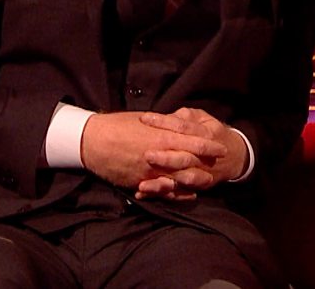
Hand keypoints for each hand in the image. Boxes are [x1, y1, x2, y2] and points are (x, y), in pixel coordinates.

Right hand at [80, 112, 225, 189]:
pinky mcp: (139, 183)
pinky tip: (188, 194)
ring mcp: (150, 172)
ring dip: (195, 181)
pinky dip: (178, 194)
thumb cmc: (119, 126)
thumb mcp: (146, 120)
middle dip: (206, 165)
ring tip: (208, 181)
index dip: (209, 146)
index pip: (193, 142)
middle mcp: (159, 156)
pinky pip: (163, 192)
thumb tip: (180, 123)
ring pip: (179, 180)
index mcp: (162, 137)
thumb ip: (165, 125)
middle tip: (220, 166)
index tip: (222, 147)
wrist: (93, 141)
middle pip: (190, 163)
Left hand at [134, 108, 248, 200]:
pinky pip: (179, 193)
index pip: (183, 127)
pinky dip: (163, 193)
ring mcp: (201, 172)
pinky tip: (144, 192)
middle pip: (184, 157)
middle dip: (166, 157)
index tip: (144, 119)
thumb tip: (168, 116)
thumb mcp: (204, 118)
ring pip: (183, 178)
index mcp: (206, 133)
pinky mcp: (196, 186)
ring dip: (163, 181)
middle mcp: (203, 155)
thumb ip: (187, 116)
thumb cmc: (213, 133)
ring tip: (143, 183)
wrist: (235, 157)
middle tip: (146, 155)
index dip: (163, 122)